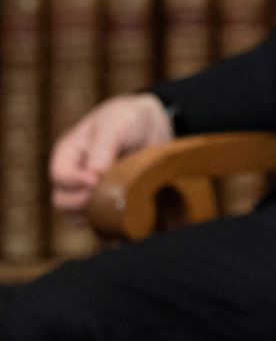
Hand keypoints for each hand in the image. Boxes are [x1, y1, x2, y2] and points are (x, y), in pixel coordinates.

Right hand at [49, 93, 173, 211]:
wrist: (151, 125)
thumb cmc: (129, 119)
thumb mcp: (116, 124)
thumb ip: (103, 148)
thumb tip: (94, 177)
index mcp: (68, 153)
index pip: (59, 176)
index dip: (76, 182)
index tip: (97, 181)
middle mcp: (73, 174)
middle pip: (61, 200)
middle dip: (82, 203)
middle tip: (107, 196)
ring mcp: (87, 189)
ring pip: (75, 215)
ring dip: (93, 215)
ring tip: (115, 205)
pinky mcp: (103, 200)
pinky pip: (95, 220)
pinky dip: (105, 221)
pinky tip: (121, 215)